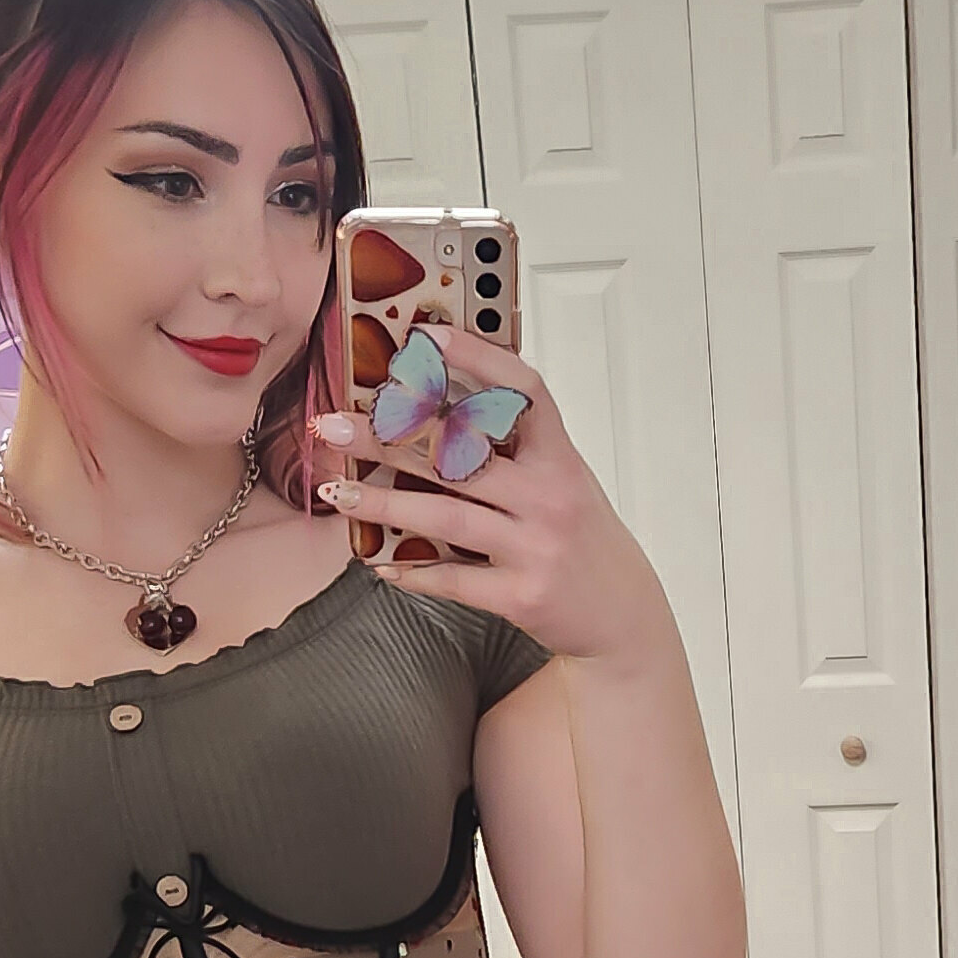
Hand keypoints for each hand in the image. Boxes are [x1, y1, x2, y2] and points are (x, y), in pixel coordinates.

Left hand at [310, 324, 671, 662]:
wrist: (624, 617)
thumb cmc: (583, 542)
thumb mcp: (565, 483)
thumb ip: (519, 452)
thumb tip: (442, 419)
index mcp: (561, 458)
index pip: (522, 391)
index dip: (476, 358)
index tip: (426, 339)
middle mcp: (549, 496)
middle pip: (459, 456)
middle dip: (388, 439)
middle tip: (333, 426)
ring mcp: (535, 547)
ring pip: (445, 517)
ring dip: (381, 505)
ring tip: (337, 493)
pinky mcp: (521, 596)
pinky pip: (453, 580)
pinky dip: (412, 572)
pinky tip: (378, 563)